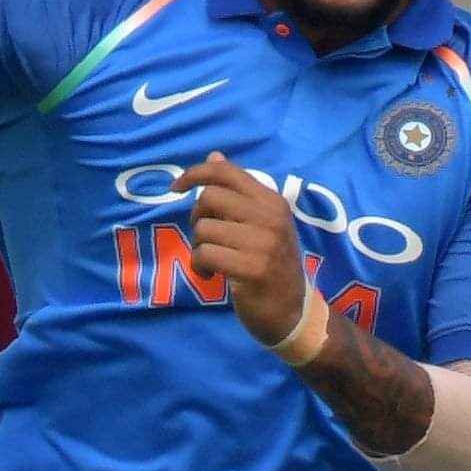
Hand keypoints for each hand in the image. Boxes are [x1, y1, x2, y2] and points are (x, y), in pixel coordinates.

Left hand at [183, 154, 309, 345]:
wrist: (293, 313)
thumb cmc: (273, 266)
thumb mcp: (262, 224)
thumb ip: (238, 193)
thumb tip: (214, 156)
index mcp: (272, 201)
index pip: (226, 173)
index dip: (195, 174)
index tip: (176, 188)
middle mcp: (270, 217)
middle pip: (210, 198)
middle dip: (197, 218)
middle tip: (206, 238)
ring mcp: (263, 243)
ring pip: (204, 229)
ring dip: (199, 248)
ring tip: (212, 263)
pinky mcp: (252, 268)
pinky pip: (205, 254)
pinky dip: (200, 266)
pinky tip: (210, 276)